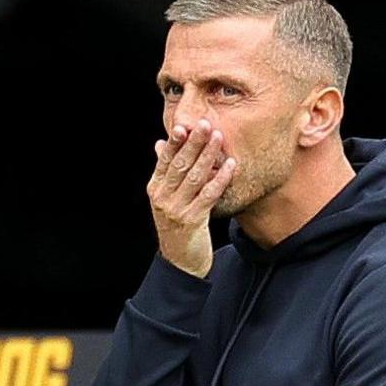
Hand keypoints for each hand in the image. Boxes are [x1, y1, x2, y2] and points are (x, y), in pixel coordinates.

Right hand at [147, 119, 236, 277]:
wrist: (180, 261)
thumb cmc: (177, 225)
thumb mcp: (166, 198)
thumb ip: (165, 172)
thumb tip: (160, 144)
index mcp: (155, 188)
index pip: (165, 160)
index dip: (175, 142)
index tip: (184, 125)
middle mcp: (163, 197)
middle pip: (180, 165)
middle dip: (193, 143)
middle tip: (206, 123)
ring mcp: (176, 209)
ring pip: (194, 177)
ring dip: (208, 156)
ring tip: (219, 138)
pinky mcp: (192, 220)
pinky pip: (208, 195)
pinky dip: (220, 178)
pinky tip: (230, 165)